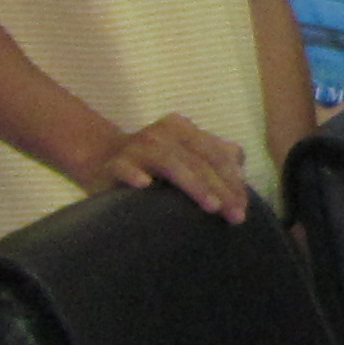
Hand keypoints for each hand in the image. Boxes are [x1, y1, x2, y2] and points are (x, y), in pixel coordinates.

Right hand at [85, 114, 251, 221]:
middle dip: (221, 189)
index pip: (216, 154)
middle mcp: (162, 133)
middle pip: (199, 161)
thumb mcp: (185, 156)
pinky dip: (134, 174)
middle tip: (234, 215)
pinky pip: (124, 168)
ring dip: (194, 185)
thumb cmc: (154, 164)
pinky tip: (145, 185)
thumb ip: (214, 158)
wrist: (100, 157)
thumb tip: (241, 176)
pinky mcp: (113, 163)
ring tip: (211, 206)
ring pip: (171, 163)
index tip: (243, 209)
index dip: (233, 181)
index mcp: (183, 129)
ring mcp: (137, 146)